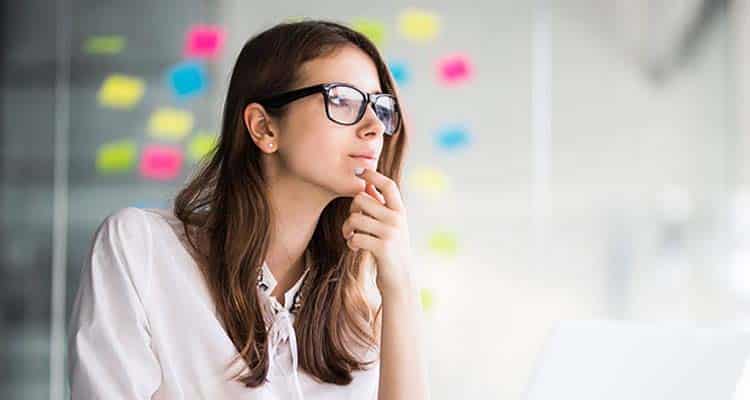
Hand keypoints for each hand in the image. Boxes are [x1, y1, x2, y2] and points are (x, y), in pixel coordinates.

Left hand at [342, 168, 414, 295]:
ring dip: (347, 229)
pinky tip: (355, 248)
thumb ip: (381, 206)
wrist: (399, 279)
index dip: (373, 175)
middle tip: (352, 223)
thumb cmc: (391, 249)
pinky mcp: (382, 248)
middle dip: (351, 210)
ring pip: (354, 218)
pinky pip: (355, 236)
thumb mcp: (390, 225)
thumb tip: (367, 184)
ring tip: (350, 236)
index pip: (388, 184)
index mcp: (400, 210)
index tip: (359, 171)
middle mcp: (397, 219)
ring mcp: (391, 233)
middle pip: (361, 199)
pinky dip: (350, 242)